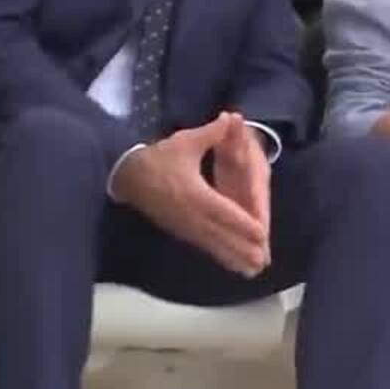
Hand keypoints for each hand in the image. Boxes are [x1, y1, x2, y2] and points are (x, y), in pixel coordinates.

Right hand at [111, 115, 270, 275]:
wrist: (126, 176)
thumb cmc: (158, 157)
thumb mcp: (184, 142)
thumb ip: (211, 133)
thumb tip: (230, 118)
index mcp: (193, 193)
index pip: (223, 211)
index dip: (242, 223)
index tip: (262, 234)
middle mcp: (190, 214)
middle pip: (220, 234)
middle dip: (242, 248)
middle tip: (263, 262)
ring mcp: (183, 225)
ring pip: (212, 244)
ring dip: (232, 257)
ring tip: (252, 271)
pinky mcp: (179, 230)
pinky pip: (202, 245)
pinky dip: (218, 255)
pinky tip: (231, 264)